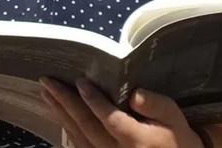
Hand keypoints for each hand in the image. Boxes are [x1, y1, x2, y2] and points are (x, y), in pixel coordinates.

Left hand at [39, 77, 203, 147]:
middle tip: (47, 81)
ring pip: (79, 138)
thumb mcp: (174, 116)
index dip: (94, 101)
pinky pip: (81, 147)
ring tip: (46, 93)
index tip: (80, 81)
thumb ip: (155, 104)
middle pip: (87, 127)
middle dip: (65, 102)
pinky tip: (58, 114)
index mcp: (136, 140)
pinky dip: (67, 129)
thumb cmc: (176, 137)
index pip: (110, 119)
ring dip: (61, 114)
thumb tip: (133, 93)